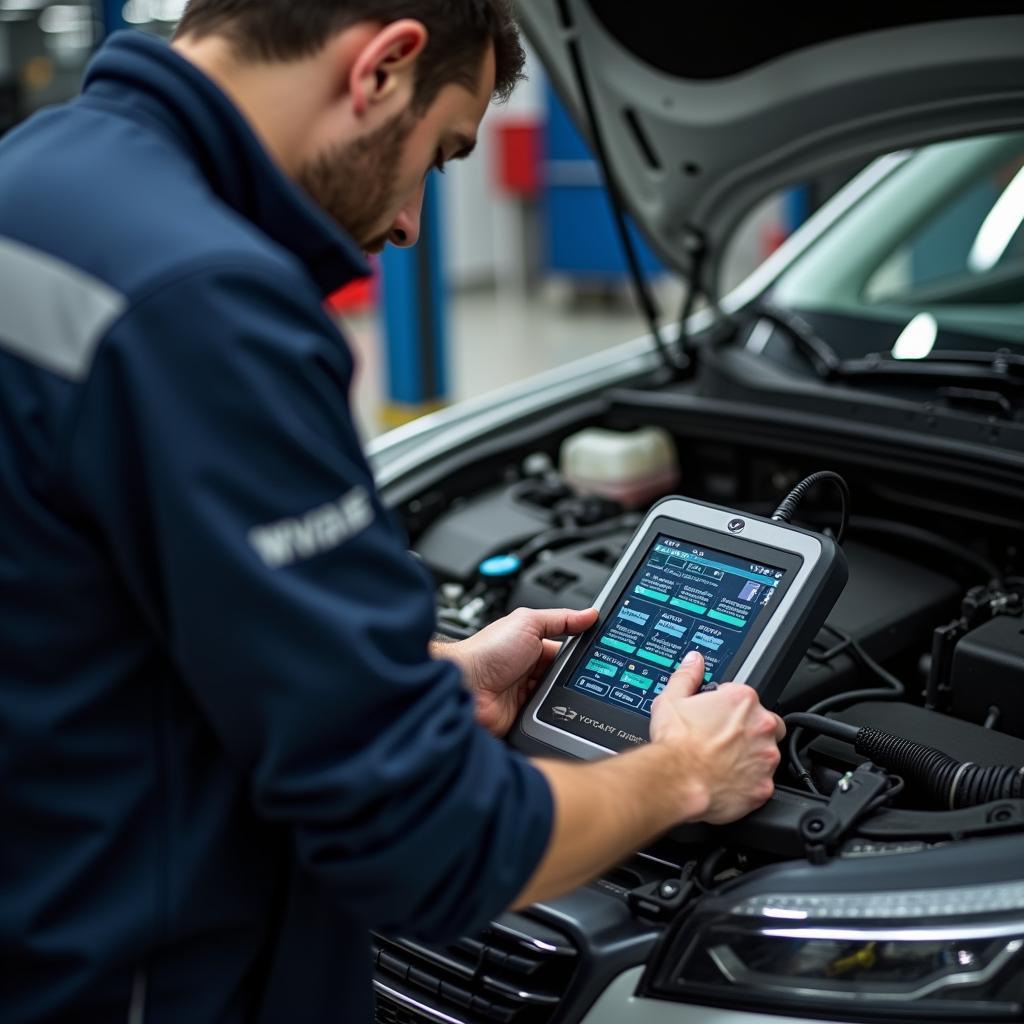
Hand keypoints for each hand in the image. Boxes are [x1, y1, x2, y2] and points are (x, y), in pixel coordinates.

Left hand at [438, 607, 597, 737]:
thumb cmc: (486, 651)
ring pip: (563, 700)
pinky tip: (555, 711)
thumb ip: (560, 618)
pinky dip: (555, 717)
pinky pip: (550, 719)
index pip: (569, 653)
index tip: (603, 657)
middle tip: (589, 679)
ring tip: (563, 693)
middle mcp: (533, 672)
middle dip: (577, 680)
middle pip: (568, 678)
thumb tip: (590, 614)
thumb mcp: (527, 623)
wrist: (465, 686)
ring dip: (565, 698)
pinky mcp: (527, 718)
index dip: (584, 655)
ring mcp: (530, 696)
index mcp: (535, 648)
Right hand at [649, 651, 784, 824]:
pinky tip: (727, 780)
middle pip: (766, 724)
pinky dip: (749, 783)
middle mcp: (761, 726)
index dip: (729, 707)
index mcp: (743, 700)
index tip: (717, 716)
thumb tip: (694, 662)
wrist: (676, 780)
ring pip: (767, 754)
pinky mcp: (764, 786)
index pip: (746, 697)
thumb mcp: (672, 699)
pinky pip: (762, 782)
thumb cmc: (676, 743)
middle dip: (749, 730)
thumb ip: (687, 676)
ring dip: (751, 756)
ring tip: (723, 762)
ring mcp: (766, 757)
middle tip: (724, 739)